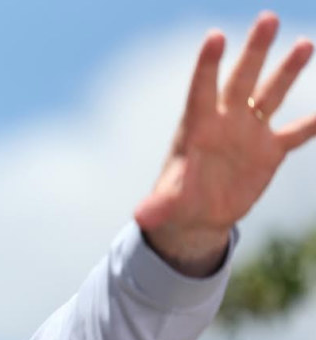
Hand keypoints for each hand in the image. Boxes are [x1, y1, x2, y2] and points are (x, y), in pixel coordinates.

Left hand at [135, 11, 315, 275]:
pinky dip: (312, 123)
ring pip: (270, 95)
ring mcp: (249, 133)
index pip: (201, 89)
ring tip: (304, 43)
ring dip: (287, 71)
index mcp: (197, 127)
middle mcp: (225, 121)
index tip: (215, 36)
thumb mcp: (166, 206)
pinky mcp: (269, 151)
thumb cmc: (176, 202)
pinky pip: (296, 133)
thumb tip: (142, 218)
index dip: (208, 65)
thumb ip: (157, 206)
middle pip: (241, 79)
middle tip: (268, 17)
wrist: (198, 215)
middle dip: (255, 50)